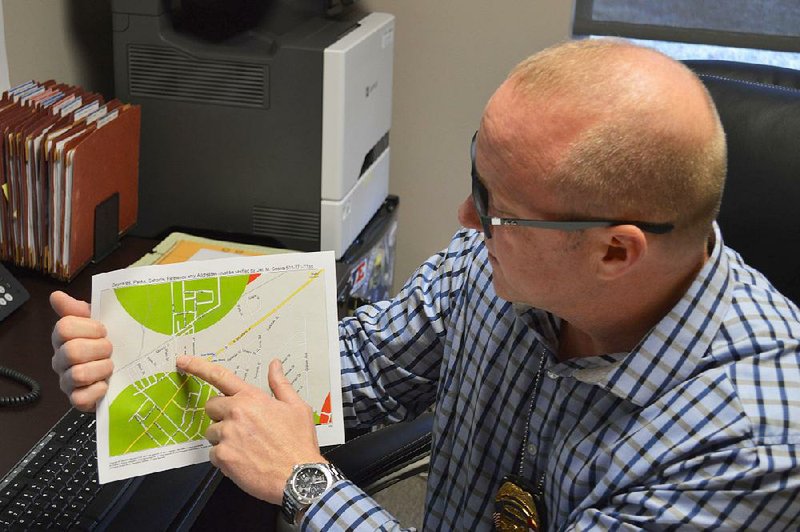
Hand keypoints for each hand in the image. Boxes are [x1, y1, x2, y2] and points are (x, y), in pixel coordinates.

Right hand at [50, 291, 112, 411]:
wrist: (122, 371)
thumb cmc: (106, 344)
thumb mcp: (97, 322)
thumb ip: (79, 309)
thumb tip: (56, 296)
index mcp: (64, 338)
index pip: (64, 327)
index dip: (89, 328)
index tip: (104, 330)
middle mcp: (61, 360)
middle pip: (72, 351)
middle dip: (99, 349)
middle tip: (110, 349)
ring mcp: (67, 381)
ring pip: (78, 374)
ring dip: (101, 369)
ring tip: (110, 366)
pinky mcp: (77, 400)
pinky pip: (80, 398)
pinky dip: (97, 391)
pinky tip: (105, 384)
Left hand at [176, 355, 325, 504]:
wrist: (298, 476)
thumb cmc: (298, 443)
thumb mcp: (296, 407)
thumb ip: (280, 384)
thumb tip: (274, 365)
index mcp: (252, 398)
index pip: (219, 376)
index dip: (198, 366)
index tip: (183, 361)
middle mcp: (236, 413)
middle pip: (211, 406)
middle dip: (221, 413)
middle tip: (240, 425)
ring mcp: (227, 435)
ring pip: (212, 431)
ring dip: (223, 437)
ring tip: (246, 446)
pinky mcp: (223, 456)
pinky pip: (213, 453)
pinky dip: (225, 457)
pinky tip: (244, 460)